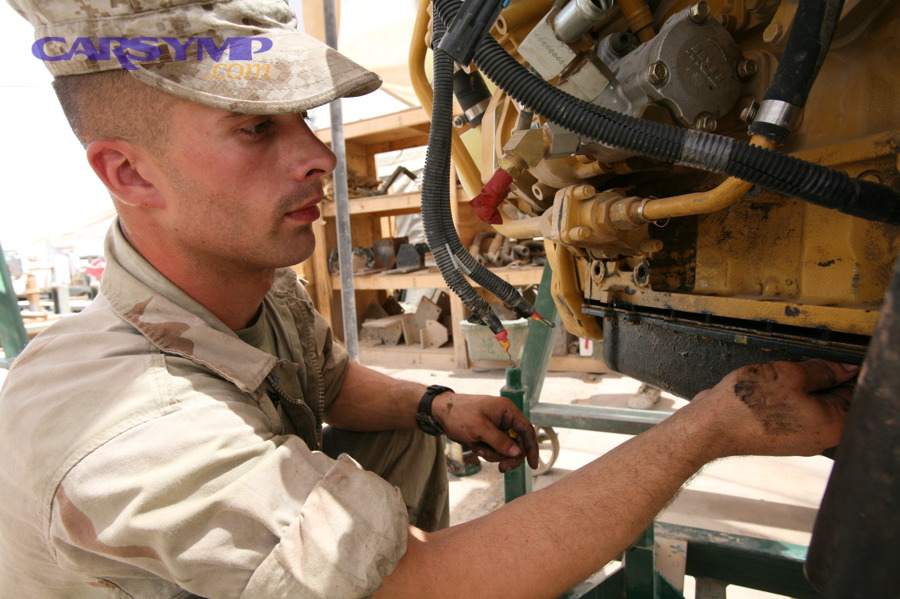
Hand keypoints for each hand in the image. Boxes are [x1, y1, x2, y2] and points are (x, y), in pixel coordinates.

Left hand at [432, 392, 538, 472]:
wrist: (440, 413)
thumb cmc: (459, 414)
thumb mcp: (479, 428)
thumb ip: (500, 441)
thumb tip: (518, 453)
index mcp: (506, 410)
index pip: (526, 429)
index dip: (532, 447)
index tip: (533, 464)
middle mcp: (505, 418)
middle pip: (517, 443)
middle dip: (508, 456)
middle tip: (502, 468)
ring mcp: (497, 427)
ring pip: (505, 449)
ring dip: (493, 454)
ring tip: (479, 449)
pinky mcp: (489, 435)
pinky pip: (495, 449)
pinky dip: (487, 452)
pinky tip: (475, 446)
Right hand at [691, 359, 857, 457]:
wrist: (712, 426)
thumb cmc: (748, 405)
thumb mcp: (790, 375)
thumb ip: (823, 369)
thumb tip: (844, 367)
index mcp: (833, 424)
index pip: (856, 393)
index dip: (847, 371)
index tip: (833, 358)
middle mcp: (819, 436)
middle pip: (834, 399)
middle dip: (822, 377)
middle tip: (799, 364)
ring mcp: (798, 437)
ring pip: (810, 403)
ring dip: (799, 385)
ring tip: (778, 376)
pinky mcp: (779, 435)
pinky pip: (791, 410)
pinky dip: (784, 396)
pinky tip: (767, 387)